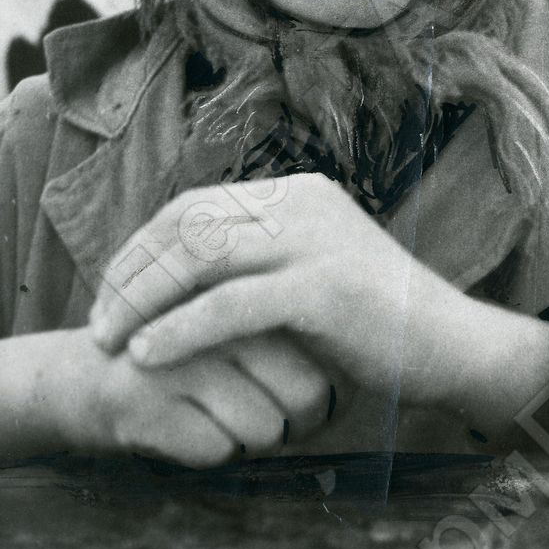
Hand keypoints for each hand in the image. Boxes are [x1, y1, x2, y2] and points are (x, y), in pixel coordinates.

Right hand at [74, 329, 334, 467]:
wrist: (81, 377)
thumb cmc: (179, 356)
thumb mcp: (233, 330)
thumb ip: (289, 339)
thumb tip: (352, 386)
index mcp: (247, 290)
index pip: (324, 361)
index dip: (325, 401)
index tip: (303, 409)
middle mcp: (217, 316)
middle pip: (304, 397)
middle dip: (296, 428)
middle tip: (270, 427)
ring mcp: (178, 356)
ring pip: (263, 429)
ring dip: (252, 443)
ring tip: (220, 421)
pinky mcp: (142, 400)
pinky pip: (216, 450)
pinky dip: (211, 454)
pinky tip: (184, 429)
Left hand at [90, 174, 461, 408]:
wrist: (453, 344)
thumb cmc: (377, 321)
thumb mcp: (313, 272)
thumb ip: (261, 261)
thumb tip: (188, 275)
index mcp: (295, 193)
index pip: (193, 205)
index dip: (141, 247)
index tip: (110, 292)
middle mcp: (300, 203)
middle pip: (186, 224)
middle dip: (130, 272)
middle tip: (96, 320)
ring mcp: (313, 241)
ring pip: (199, 258)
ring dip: (141, 299)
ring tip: (107, 340)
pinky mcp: (322, 288)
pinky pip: (230, 306)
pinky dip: (179, 330)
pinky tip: (146, 355)